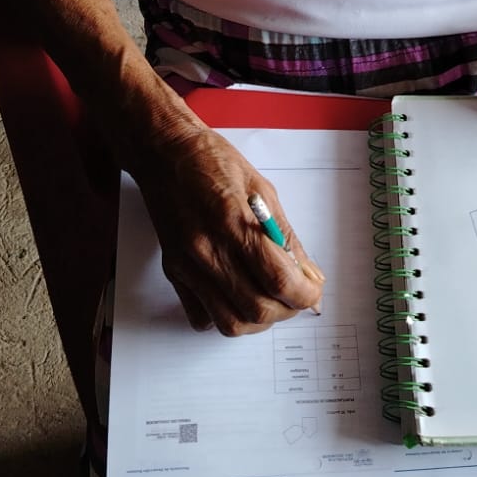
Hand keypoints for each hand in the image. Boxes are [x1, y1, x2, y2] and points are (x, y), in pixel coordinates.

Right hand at [131, 125, 324, 334]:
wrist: (164, 154)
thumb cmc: (213, 163)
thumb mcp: (263, 190)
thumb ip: (286, 237)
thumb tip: (309, 275)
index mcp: (234, 222)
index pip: (278, 279)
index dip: (304, 294)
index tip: (312, 290)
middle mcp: (208, 249)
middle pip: (256, 308)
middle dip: (286, 309)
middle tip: (294, 295)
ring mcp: (187, 264)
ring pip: (229, 322)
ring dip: (257, 319)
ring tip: (268, 298)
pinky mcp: (173, 271)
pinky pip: (201, 316)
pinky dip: (224, 315)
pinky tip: (235, 294)